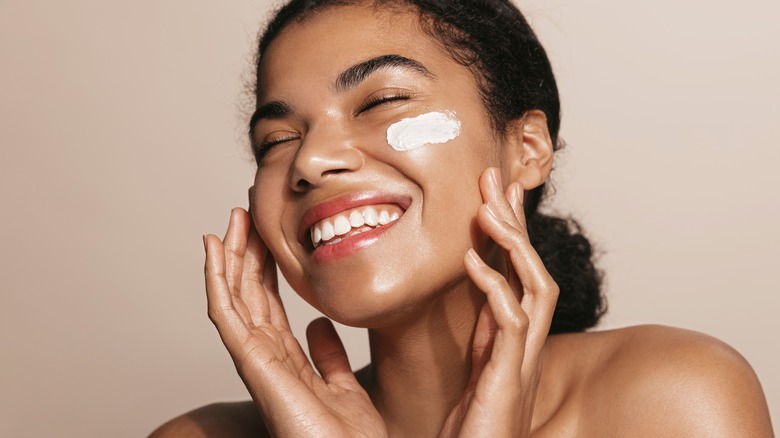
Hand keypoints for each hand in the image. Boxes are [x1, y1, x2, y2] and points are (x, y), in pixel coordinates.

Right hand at [203, 208, 385, 437]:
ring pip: (233, 298)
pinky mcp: (252, 364)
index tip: (265, 235)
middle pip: (248, 295)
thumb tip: (318, 324)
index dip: (264, 268)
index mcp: (285, 361)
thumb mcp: (342, 384)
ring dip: (228, 257)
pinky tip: (214, 250)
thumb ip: (327, 355)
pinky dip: (217, 280)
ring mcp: (256, 361)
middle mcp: (265, 358)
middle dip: (244, 254)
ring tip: (228, 221)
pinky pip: (227, 316)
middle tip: (243, 214)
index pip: (268, 304)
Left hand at [440, 168, 558, 436]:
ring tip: (487, 208)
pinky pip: (510, 322)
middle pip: (533, 269)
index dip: (513, 229)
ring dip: (513, 245)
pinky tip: (471, 260)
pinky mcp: (509, 377)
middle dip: (516, 222)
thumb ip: (483, 336)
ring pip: (534, 287)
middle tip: (495, 178)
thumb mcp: (477, 369)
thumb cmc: (474, 428)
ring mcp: (521, 359)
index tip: (499, 192)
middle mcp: (526, 343)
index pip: (520, 271)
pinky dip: (493, 287)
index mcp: (515, 337)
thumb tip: (478, 303)